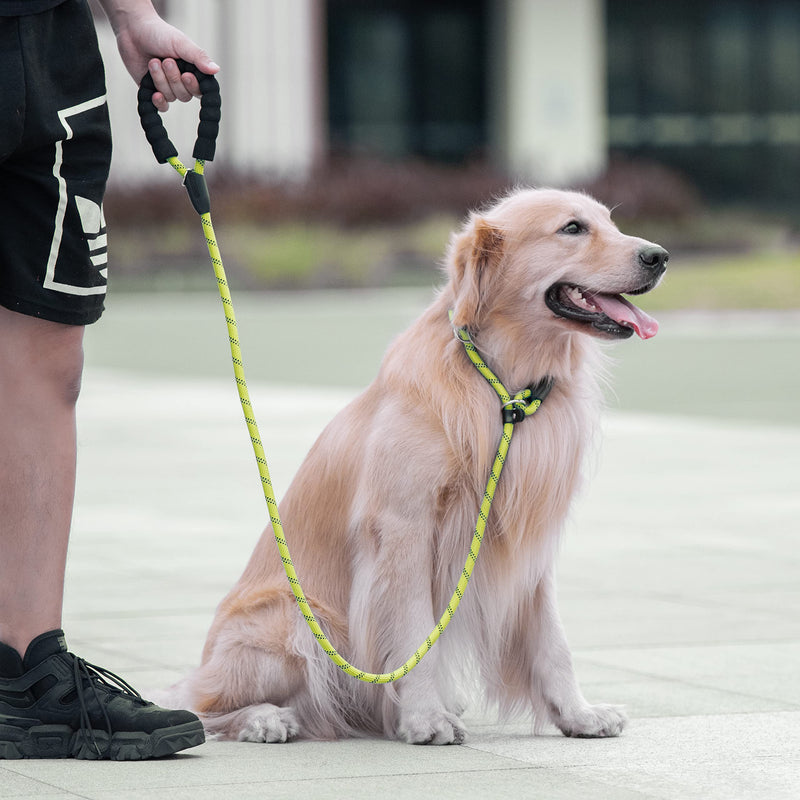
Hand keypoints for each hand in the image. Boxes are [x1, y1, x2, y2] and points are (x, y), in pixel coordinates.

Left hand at [99, 1, 218, 110]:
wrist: (133, 29)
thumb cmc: (159, 33)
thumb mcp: (181, 43)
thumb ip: (199, 57)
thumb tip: (216, 69)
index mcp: (193, 71)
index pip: (201, 90)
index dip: (194, 86)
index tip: (186, 75)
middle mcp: (181, 82)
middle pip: (185, 96)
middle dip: (173, 78)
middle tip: (166, 60)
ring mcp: (167, 87)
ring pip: (170, 97)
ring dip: (160, 79)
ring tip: (153, 61)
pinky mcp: (152, 91)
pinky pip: (161, 106)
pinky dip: (158, 101)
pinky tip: (154, 94)